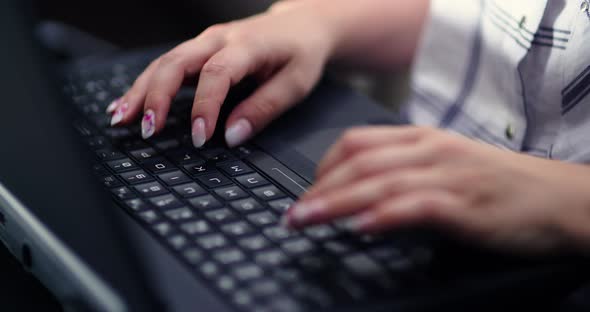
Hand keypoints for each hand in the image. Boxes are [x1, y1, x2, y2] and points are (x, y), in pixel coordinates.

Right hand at [107, 1, 334, 146]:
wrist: (302, 24)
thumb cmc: (301, 52)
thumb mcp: (296, 83)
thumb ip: (265, 108)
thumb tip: (233, 137)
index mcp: (247, 45)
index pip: (217, 74)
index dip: (205, 107)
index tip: (200, 137)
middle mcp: (220, 38)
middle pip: (177, 62)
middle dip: (156, 96)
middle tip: (146, 129)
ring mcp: (206, 41)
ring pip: (164, 62)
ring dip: (141, 90)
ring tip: (121, 118)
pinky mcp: (200, 50)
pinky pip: (167, 65)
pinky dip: (146, 85)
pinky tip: (129, 103)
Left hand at [285, 126, 589, 252]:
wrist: (558, 198)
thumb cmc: (499, 185)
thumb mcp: (446, 167)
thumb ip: (404, 174)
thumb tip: (359, 197)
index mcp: (422, 139)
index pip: (356, 142)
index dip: (322, 167)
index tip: (305, 191)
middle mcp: (429, 151)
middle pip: (358, 163)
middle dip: (317, 189)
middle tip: (292, 214)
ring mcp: (446, 175)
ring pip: (377, 183)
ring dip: (335, 203)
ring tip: (306, 220)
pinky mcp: (464, 204)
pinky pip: (414, 206)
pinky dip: (383, 216)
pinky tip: (359, 228)